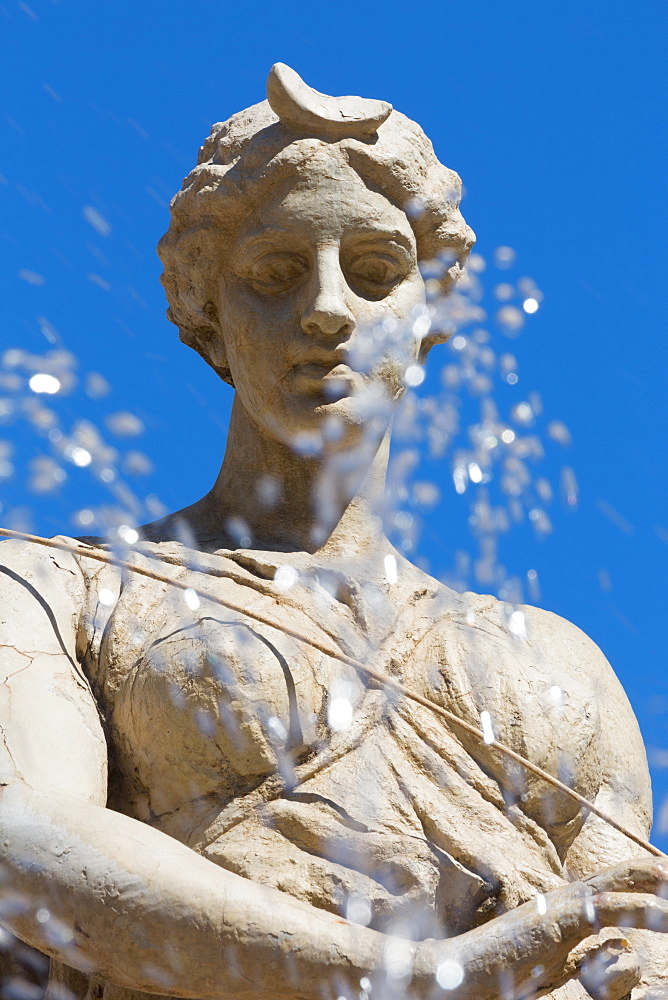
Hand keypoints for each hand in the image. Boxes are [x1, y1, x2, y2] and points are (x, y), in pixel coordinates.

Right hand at [412, 857, 667, 999]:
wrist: (463, 970)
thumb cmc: (505, 969)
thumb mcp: (557, 958)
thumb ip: (587, 949)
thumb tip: (622, 944)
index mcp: (568, 904)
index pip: (617, 882)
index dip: (647, 877)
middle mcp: (567, 897)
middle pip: (624, 875)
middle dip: (658, 874)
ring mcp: (561, 906)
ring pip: (620, 887)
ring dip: (656, 889)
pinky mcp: (557, 923)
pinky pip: (604, 910)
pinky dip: (638, 908)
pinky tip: (662, 914)